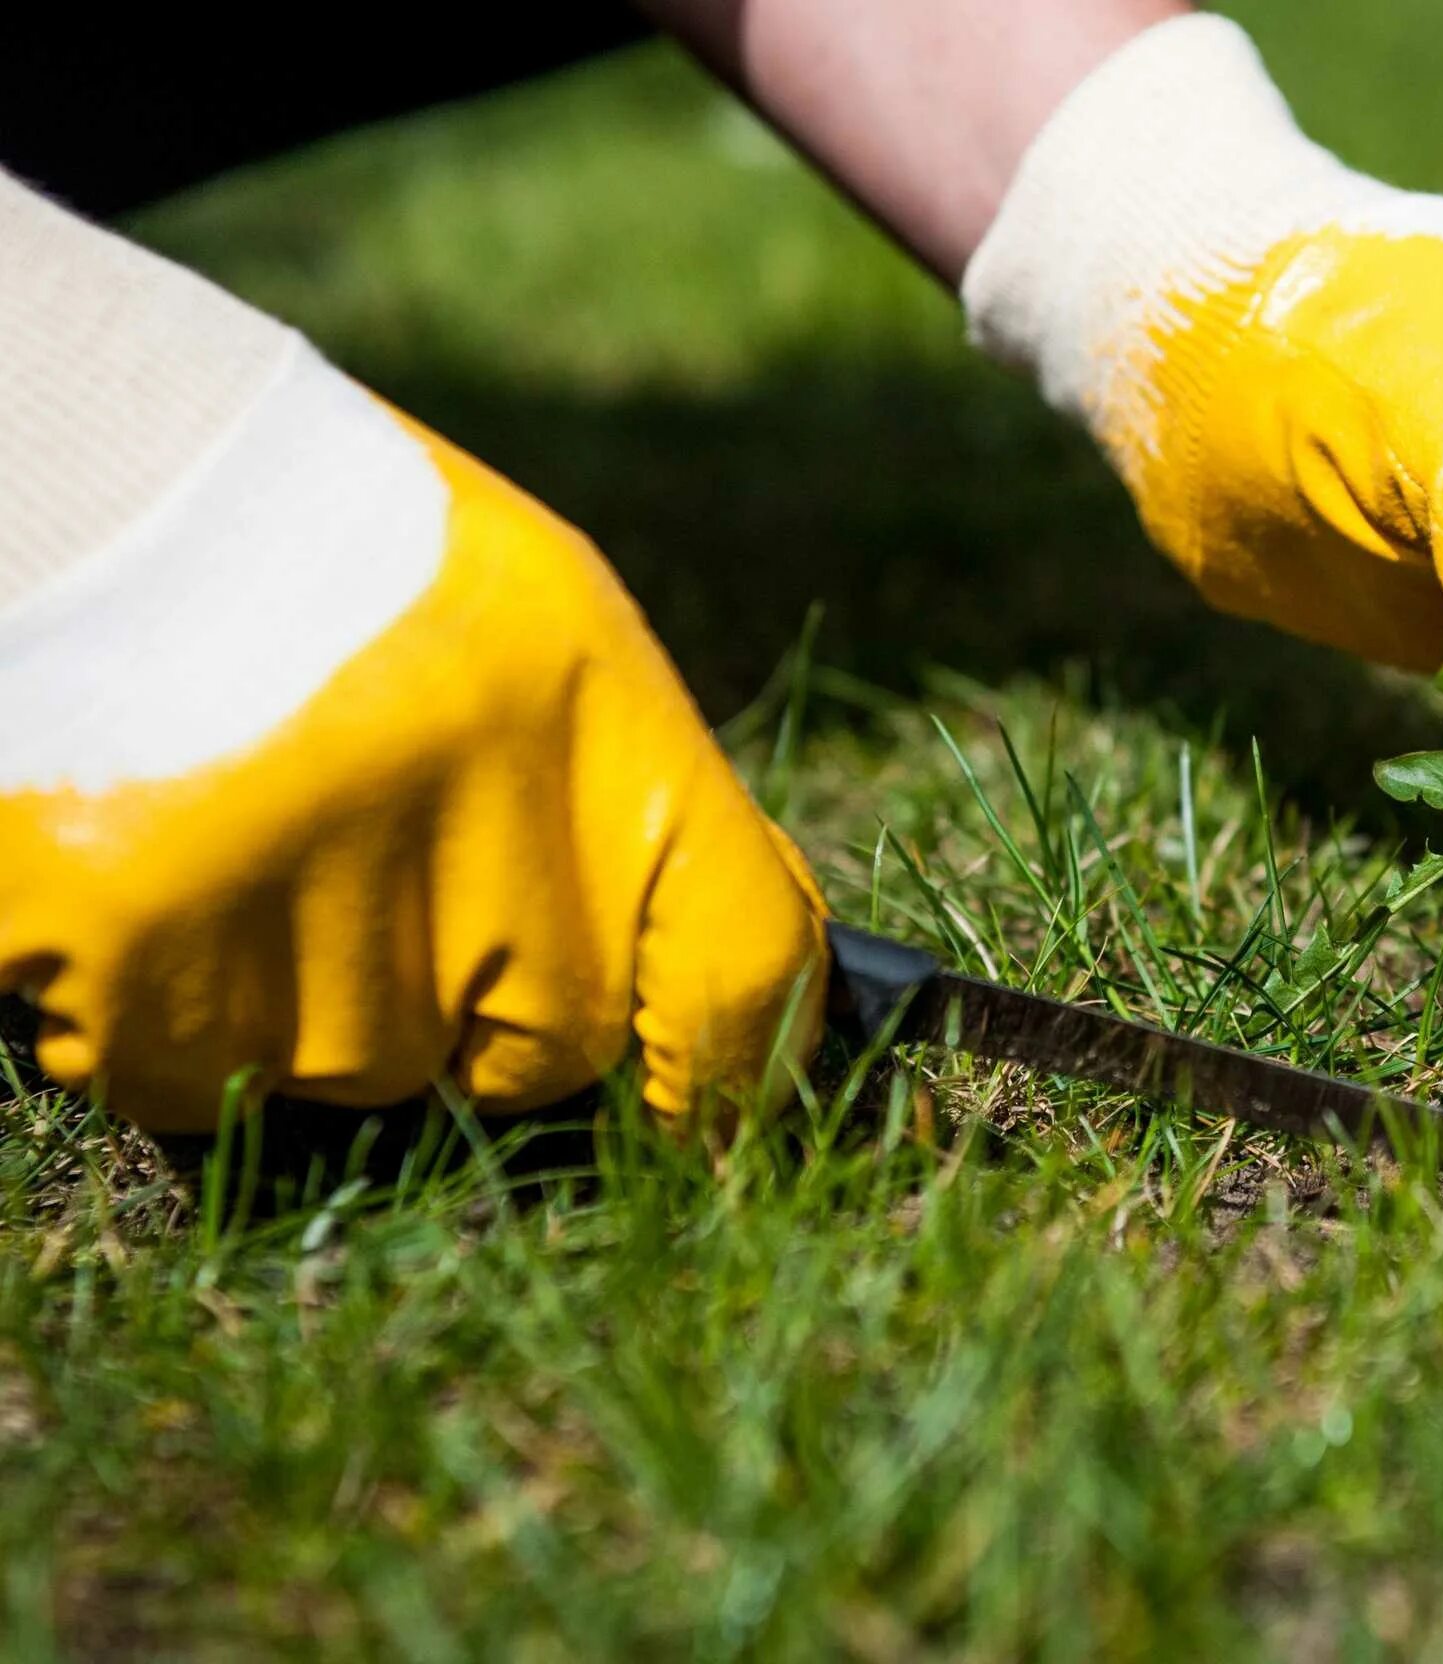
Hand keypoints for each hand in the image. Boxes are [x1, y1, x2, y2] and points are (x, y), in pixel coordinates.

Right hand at [0, 351, 826, 1132]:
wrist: (80, 468)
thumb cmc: (326, 546)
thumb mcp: (538, 629)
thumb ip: (630, 812)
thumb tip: (722, 1004)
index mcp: (597, 722)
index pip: (740, 965)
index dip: (738, 1069)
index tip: (708, 1117)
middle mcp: (478, 825)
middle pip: (541, 1049)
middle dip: (478, 1003)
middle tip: (380, 861)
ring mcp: (309, 899)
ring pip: (356, 1068)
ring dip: (304, 993)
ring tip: (243, 825)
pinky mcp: (142, 951)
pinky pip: (187, 1072)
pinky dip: (162, 1008)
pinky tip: (152, 868)